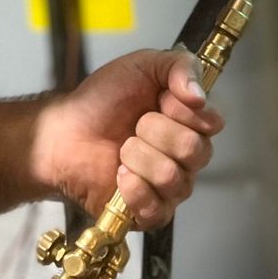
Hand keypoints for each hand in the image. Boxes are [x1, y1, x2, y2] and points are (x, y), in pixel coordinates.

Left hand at [29, 49, 224, 228]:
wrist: (65, 130)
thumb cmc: (103, 99)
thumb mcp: (143, 65)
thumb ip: (180, 66)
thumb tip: (199, 96)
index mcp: (191, 123)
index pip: (212, 123)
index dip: (183, 111)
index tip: (160, 100)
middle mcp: (187, 157)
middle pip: (195, 150)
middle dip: (156, 131)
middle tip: (135, 125)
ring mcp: (171, 187)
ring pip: (172, 178)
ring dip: (138, 157)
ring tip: (122, 149)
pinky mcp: (150, 213)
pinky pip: (157, 210)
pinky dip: (133, 188)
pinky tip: (119, 174)